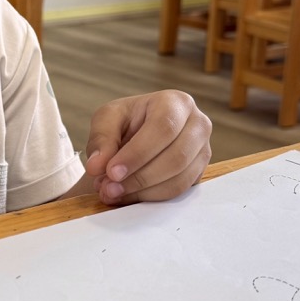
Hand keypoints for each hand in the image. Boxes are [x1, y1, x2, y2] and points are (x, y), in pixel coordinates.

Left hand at [82, 90, 211, 205]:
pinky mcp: (199, 173)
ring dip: (143, 191)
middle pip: (176, 157)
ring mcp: (202, 151)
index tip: (112, 172)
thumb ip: (101, 140)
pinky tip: (128, 195)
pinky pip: (179, 192)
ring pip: (179, 179)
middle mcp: (198, 125)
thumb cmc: (126, 122)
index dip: (138, 153)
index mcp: (176, 102)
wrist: (138, 134)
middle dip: (139, 177)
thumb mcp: (107, 120)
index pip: (163, 128)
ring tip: (113, 192)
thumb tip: (96, 166)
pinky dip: (150, 198)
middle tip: (109, 188)